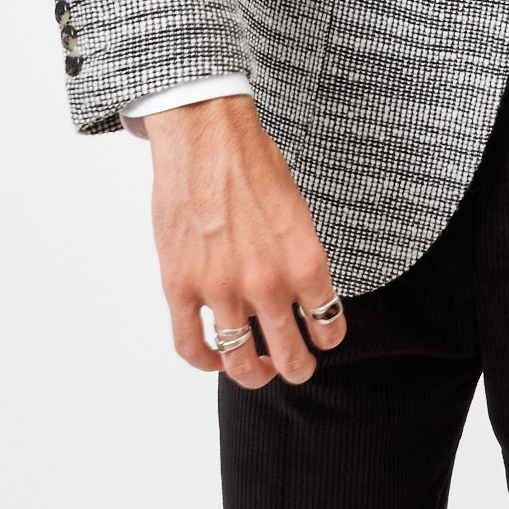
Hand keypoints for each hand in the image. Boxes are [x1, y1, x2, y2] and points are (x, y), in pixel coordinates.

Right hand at [142, 94, 347, 388]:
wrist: (207, 135)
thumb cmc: (253, 162)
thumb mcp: (297, 212)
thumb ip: (299, 258)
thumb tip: (299, 292)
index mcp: (305, 261)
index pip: (328, 327)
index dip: (327, 340)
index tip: (322, 340)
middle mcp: (267, 283)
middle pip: (289, 358)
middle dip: (295, 369)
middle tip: (293, 366)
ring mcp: (221, 289)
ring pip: (240, 362)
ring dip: (252, 373)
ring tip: (255, 367)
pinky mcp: (180, 286)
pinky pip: (191, 346)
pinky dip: (205, 360)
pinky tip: (214, 355)